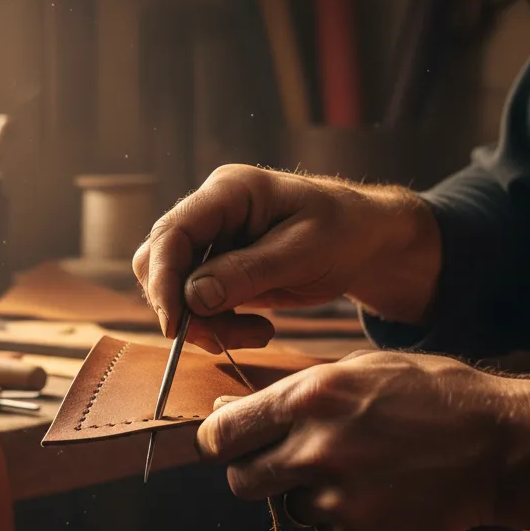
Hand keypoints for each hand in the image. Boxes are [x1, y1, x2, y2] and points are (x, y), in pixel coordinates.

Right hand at [133, 164, 441, 352]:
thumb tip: (193, 298)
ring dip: (208, 324)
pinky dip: (221, 327)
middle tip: (220, 338)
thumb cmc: (345, 231)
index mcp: (228, 192)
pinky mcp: (219, 270)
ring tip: (259, 335)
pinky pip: (199, 306)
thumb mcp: (304, 252)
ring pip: (177, 291)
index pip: (171, 234)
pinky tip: (260, 330)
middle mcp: (210, 213)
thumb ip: (248, 272)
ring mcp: (213, 242)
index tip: (175, 326)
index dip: (164, 281)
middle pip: (160, 263)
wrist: (368, 241)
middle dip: (183, 308)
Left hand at [195, 350, 529, 530]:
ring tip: (358, 470)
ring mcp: (338, 497)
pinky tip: (378, 492)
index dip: (217, 441)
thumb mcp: (358, 371)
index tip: (225, 444)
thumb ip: (287, 394)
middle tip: (287, 461)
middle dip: (255, 472)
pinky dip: (341, 518)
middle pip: (241, 480)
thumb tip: (222, 409)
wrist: (501, 446)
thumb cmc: (429, 396)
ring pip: (287, 508)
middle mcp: (316, 450)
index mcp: (309, 399)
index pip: (221, 434)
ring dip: (307, 494)